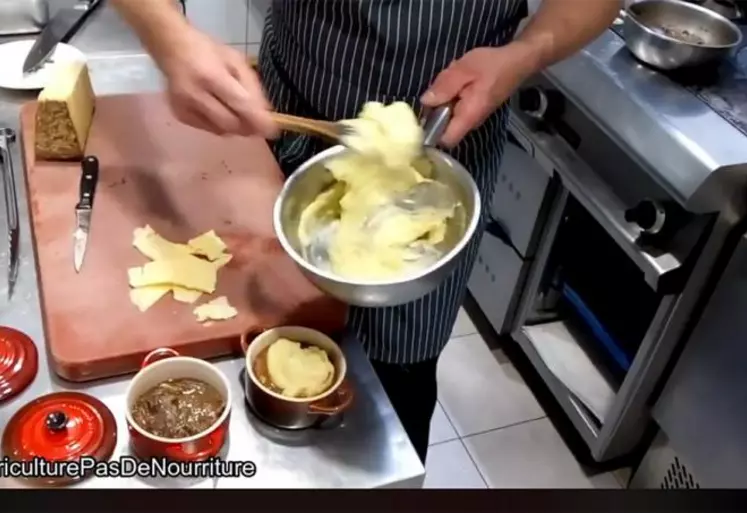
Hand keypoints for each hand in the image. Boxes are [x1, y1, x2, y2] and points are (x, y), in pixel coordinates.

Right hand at [152, 26, 276, 136]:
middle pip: (230, 123)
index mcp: (211, 76)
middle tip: (258, 125)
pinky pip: (209, 129)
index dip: (257, 120)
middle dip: (248, 127)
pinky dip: (220, 125)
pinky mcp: (179, 115)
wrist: (171, 47)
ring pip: (220, 130)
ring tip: (237, 112)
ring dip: (235, 127)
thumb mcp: (235, 60)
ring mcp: (185, 107)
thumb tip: (265, 113)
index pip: (239, 104)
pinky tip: (219, 111)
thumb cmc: (208, 52)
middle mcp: (195, 94)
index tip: (273, 131)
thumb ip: (252, 86)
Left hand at [421, 44, 537, 147]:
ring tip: (451, 79)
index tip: (421, 117)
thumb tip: (425, 101)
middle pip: (442, 127)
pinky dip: (451, 95)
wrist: (517, 61)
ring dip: (443, 98)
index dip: (430, 133)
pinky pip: (454, 107)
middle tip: (440, 87)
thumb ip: (444, 86)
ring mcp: (472, 117)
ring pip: (447, 115)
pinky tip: (457, 80)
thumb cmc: (492, 65)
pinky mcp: (472, 109)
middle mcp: (470, 123)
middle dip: (435, 108)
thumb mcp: (464, 69)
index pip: (445, 141)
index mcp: (468, 117)